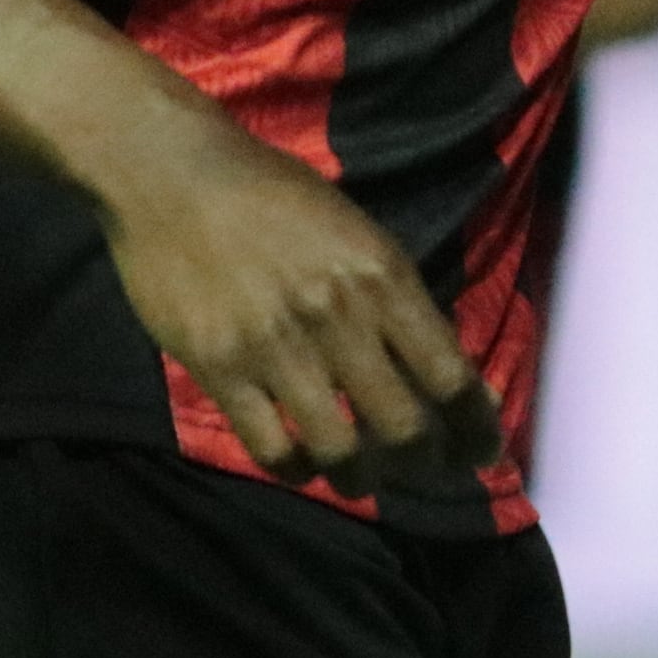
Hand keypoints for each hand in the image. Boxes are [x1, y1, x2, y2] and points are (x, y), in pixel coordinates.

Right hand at [87, 101, 500, 498]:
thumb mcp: (358, 234)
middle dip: (425, 464)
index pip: (451, 375)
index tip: (481, 452)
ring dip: (360, 479)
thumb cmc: (275, 196)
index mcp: (385, 278)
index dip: (475, 428)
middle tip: (423, 472)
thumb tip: (438, 365)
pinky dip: (296, 470)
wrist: (176, 178)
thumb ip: (395, 298)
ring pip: (340, 451)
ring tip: (361, 479)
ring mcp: (278, 349)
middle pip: (405, 427)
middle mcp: (340, 319)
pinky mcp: (220, 370)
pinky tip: (302, 465)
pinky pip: (271, 448)